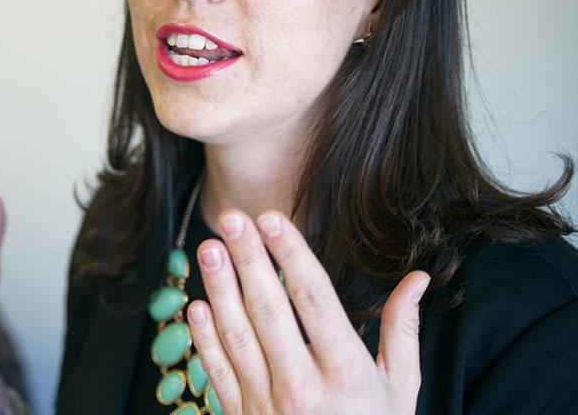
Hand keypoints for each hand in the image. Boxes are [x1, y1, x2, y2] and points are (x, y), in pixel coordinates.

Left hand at [187, 210, 429, 414]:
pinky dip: (205, 339)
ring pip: (236, 336)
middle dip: (248, 259)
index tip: (273, 219)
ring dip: (219, 288)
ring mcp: (267, 405)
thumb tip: (417, 279)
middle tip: (231, 217)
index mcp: (347, 372)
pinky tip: (197, 305)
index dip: (291, 255)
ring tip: (208, 247)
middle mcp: (304, 387)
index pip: (314, 299)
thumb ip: (402, 332)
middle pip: (269, 310)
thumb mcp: (400, 390)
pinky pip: (218, 372)